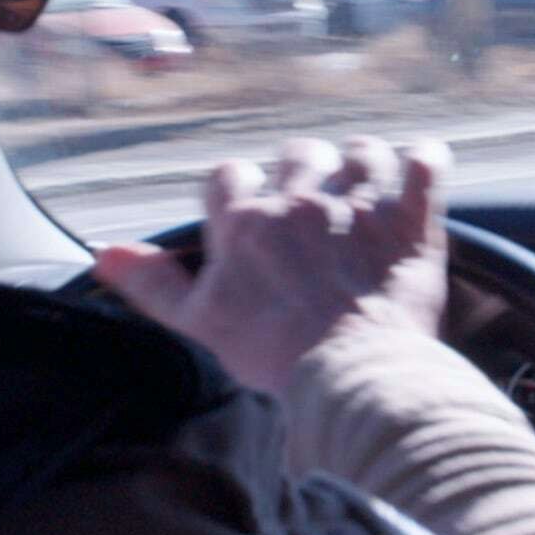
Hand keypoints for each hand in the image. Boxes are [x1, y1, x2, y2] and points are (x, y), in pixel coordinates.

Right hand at [91, 136, 452, 391]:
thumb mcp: (197, 327)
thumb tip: (107, 254)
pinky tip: (422, 171)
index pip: (230, 176)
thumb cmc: (268, 362)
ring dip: (361, 166)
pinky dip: (427, 163)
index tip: (251, 223)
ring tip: (365, 195)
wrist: (348, 383)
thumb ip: (153, 285)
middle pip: (297, 154)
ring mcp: (361, 206)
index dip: (240, 196)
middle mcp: (301, 200)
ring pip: (360, 152)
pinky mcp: (411, 222)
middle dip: (303, 175)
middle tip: (313, 214)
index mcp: (246, 221)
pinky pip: (427, 163)